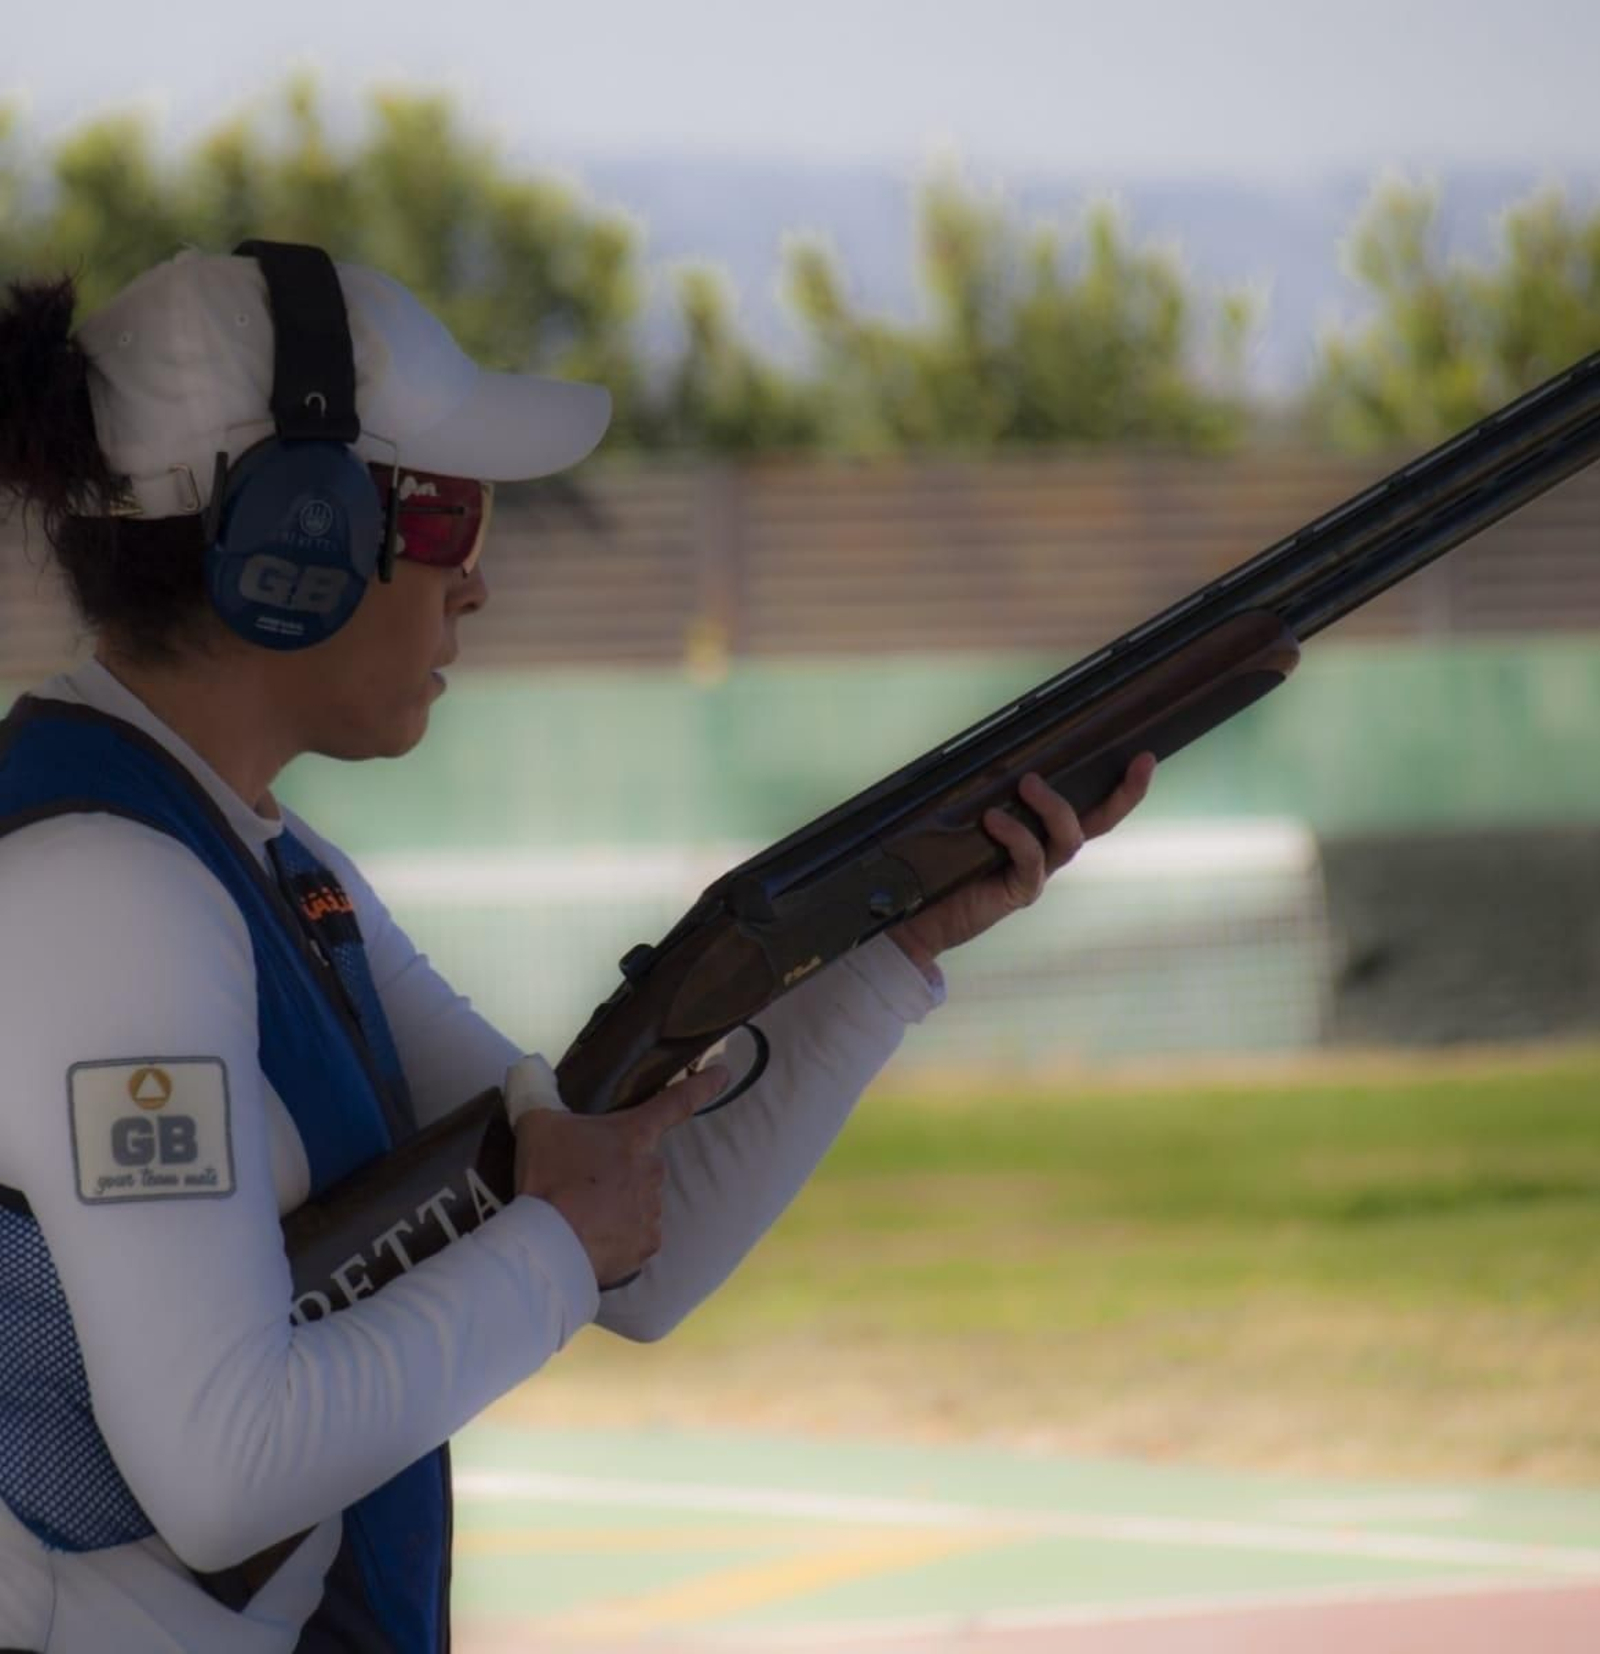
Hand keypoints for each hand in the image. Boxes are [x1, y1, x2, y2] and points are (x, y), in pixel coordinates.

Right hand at [513, 1066, 726, 1284]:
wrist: (551, 1241)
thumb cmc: (550, 1175)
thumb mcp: (537, 1125)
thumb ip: (537, 1094)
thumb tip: (529, 1069)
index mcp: (635, 1135)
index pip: (676, 1102)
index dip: (702, 1085)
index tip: (724, 1073)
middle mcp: (653, 1169)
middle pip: (641, 1163)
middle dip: (618, 1171)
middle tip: (581, 1182)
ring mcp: (653, 1210)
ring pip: (639, 1202)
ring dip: (617, 1205)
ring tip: (581, 1215)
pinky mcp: (647, 1246)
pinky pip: (635, 1237)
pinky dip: (617, 1238)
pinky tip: (591, 1239)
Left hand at [889, 753, 1156, 969]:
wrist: (918, 913)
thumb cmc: (938, 860)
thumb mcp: (962, 816)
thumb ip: (985, 791)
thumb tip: (996, 751)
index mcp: (1040, 832)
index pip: (1088, 807)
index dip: (1120, 786)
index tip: (1143, 757)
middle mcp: (1046, 852)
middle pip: (1098, 824)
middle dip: (1123, 794)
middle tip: (1138, 763)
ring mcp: (1035, 873)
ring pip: (1068, 839)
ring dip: (1053, 807)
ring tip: (1028, 783)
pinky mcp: (1018, 891)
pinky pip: (1031, 860)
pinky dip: (1016, 835)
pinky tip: (992, 820)